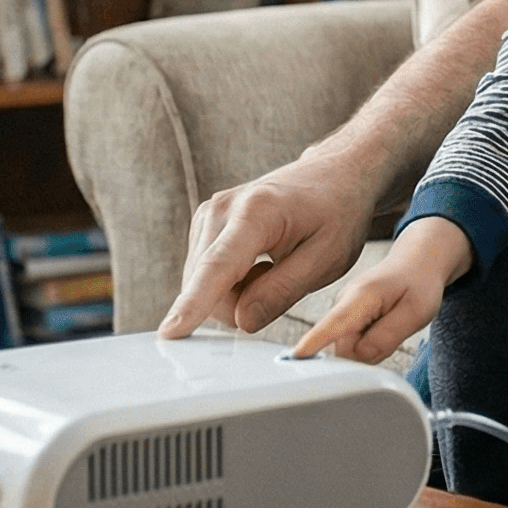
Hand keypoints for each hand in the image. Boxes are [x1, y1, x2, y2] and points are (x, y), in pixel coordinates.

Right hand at [158, 148, 384, 337]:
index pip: (218, 267)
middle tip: (283, 283)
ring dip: (237, 293)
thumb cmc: (337, 213)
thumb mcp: (327, 258)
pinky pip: (206, 274)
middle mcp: (222, 208)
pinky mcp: (205, 223)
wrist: (335, 175)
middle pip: (206, 284)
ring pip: (202, 283)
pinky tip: (262, 264)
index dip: (194, 303)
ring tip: (275, 268)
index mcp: (257, 212)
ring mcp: (209, 214)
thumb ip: (282, 292)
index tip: (170, 331)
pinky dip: (233, 282)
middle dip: (239, 304)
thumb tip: (242, 321)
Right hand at [291, 217, 470, 362]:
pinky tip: (383, 325)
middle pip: (343, 349)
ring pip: (349, 350)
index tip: (296, 357)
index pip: (333, 325)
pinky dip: (370, 343)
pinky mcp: (344, 319)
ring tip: (391, 324)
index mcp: (361, 296)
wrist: (417, 261)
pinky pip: (353, 345)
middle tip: (396, 331)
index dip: (314, 342)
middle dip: (368, 353)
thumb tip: (359, 357)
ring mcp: (342, 311)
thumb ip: (386, 337)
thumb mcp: (416, 312)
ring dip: (371, 348)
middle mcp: (344, 303)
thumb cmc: (419, 282)